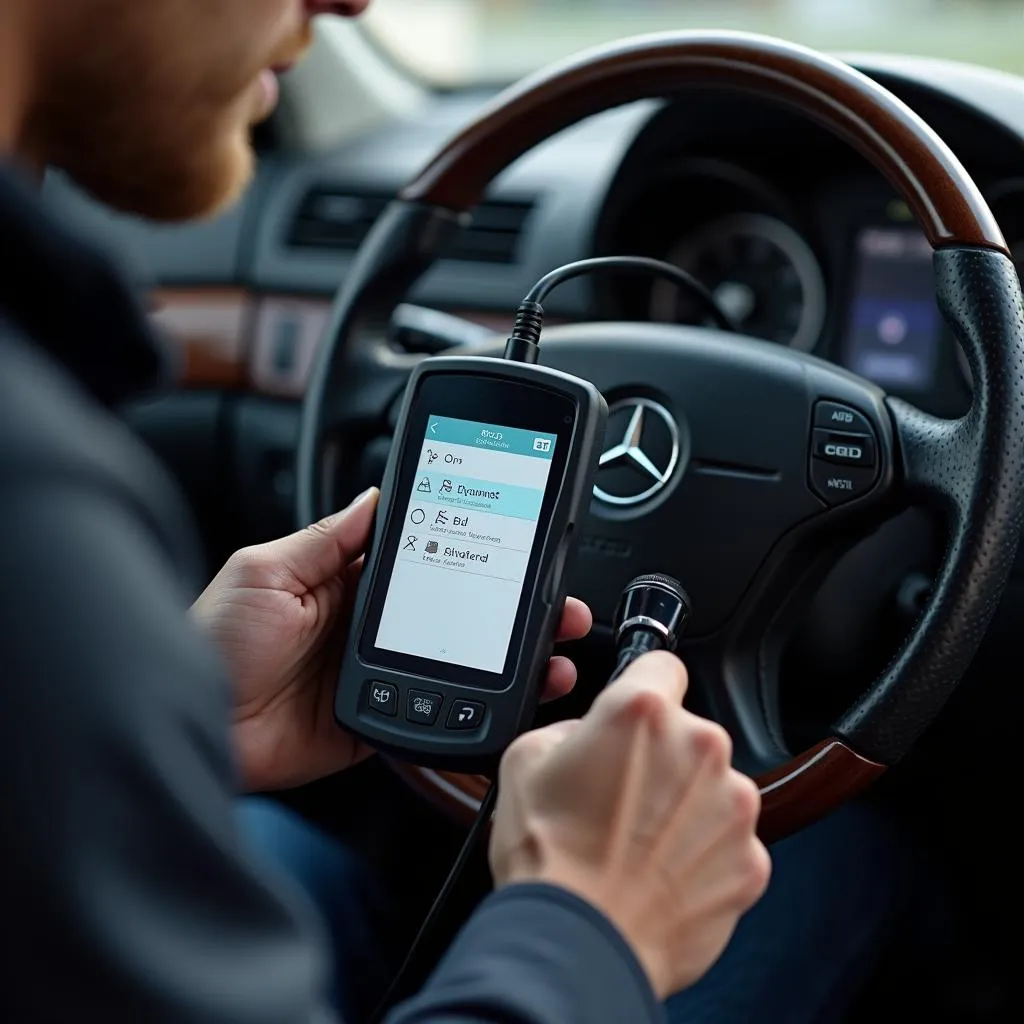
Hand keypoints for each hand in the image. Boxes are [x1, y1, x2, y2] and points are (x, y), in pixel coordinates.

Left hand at [191, 488, 591, 791]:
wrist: (190, 725)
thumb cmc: (211, 640)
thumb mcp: (265, 569)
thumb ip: (327, 538)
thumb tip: (376, 498)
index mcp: (345, 583)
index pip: (424, 558)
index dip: (472, 551)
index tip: (518, 543)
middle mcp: (370, 628)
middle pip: (455, 611)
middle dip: (511, 607)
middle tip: (555, 603)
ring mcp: (380, 676)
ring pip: (457, 663)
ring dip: (508, 659)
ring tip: (552, 651)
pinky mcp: (379, 721)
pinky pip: (436, 715)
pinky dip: (476, 711)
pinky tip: (511, 700)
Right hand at [490, 651, 770, 999]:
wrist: (581, 943)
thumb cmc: (549, 858)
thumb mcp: (524, 761)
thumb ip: (567, 730)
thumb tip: (584, 738)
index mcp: (642, 713)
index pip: (661, 663)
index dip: (643, 683)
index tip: (638, 709)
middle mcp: (699, 748)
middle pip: (687, 733)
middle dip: (660, 757)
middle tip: (619, 797)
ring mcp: (733, 805)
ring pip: (711, 788)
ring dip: (684, 806)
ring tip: (637, 845)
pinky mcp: (750, 860)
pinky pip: (727, 841)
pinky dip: (702, 854)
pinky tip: (660, 875)